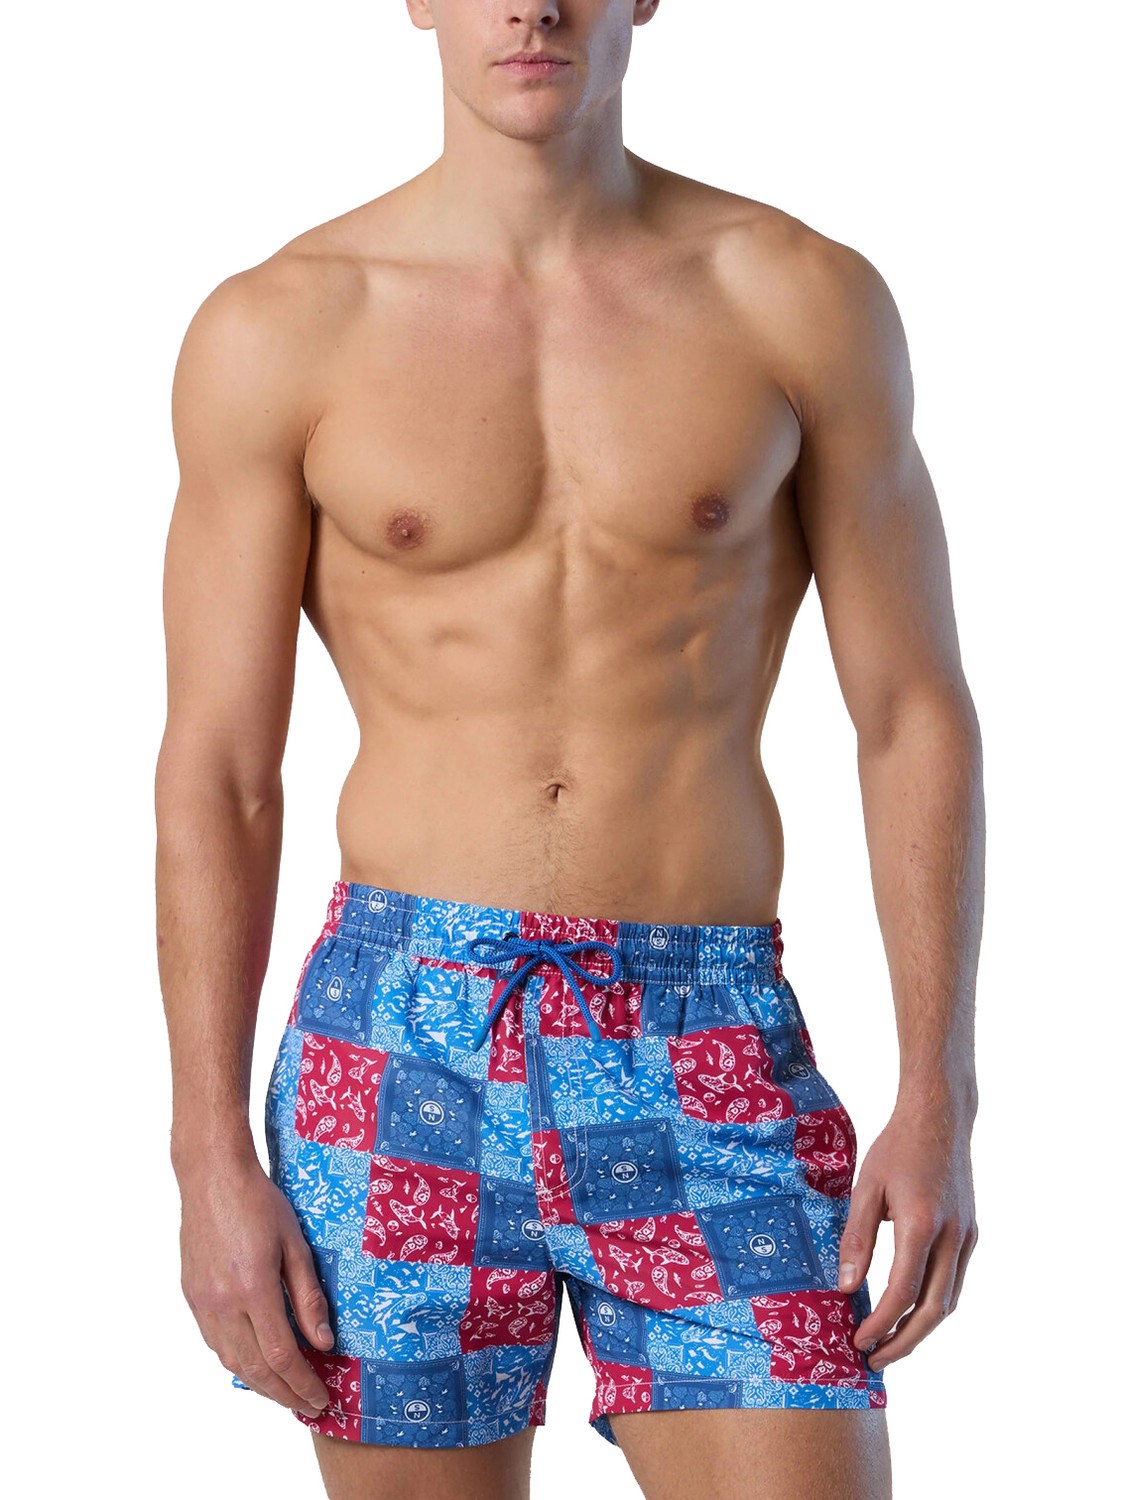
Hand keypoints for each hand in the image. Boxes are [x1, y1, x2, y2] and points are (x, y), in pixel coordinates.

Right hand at [177, 1153, 335, 1417]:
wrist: (212, 1178)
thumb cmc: (259, 1202)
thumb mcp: (295, 1243)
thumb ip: (309, 1296)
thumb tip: (323, 1342)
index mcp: (253, 1289)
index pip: (281, 1355)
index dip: (302, 1383)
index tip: (321, 1398)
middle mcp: (222, 1303)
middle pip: (254, 1368)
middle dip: (284, 1394)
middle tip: (309, 1406)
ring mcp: (202, 1303)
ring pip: (231, 1361)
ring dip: (260, 1384)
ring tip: (287, 1392)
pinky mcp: (192, 1296)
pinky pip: (216, 1343)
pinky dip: (238, 1361)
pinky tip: (256, 1363)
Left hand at [837, 1102, 977, 1370]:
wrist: (940, 1118)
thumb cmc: (897, 1148)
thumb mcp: (866, 1187)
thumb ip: (856, 1239)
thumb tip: (846, 1288)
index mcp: (920, 1224)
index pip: (903, 1292)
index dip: (881, 1324)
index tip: (859, 1342)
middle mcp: (951, 1237)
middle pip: (933, 1310)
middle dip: (904, 1341)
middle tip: (876, 1360)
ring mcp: (967, 1237)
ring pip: (949, 1300)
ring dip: (921, 1328)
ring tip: (891, 1343)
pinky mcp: (971, 1233)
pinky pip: (955, 1281)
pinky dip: (934, 1304)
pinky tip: (912, 1309)